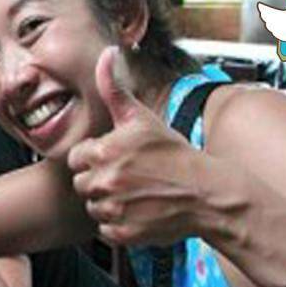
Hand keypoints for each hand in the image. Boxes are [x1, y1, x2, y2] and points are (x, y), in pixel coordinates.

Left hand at [66, 47, 206, 247]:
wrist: (208, 194)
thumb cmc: (174, 153)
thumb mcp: (142, 117)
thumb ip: (114, 88)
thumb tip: (106, 52)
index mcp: (103, 151)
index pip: (77, 158)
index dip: (96, 158)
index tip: (119, 159)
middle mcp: (104, 181)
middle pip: (82, 184)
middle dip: (100, 181)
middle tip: (130, 177)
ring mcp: (114, 209)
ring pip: (92, 208)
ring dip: (109, 203)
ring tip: (136, 194)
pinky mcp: (123, 233)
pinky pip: (105, 230)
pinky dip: (119, 225)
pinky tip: (139, 212)